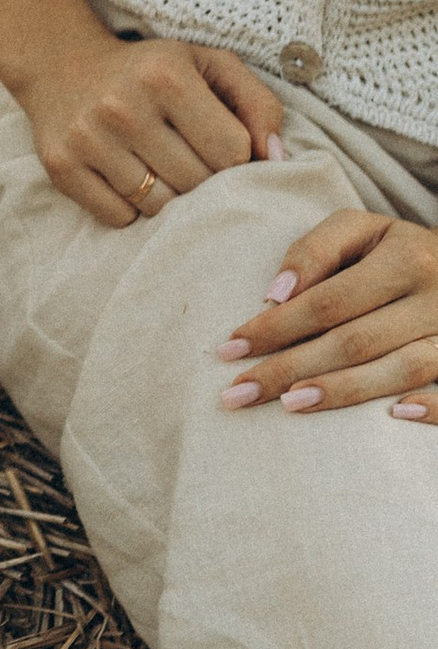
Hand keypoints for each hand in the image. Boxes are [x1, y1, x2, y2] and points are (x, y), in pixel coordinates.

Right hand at [10, 28, 284, 228]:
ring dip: (170, 197)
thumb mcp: (211, 66)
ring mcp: (87, 139)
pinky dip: (131, 208)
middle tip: (193, 161)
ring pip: (158, 206)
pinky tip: (127, 178)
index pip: (231, 151)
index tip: (222, 148)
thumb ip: (258, 104)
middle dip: (205, 180)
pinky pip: (118, 217)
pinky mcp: (60, 167)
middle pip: (196, 183)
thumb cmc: (153, 69)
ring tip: (161, 169)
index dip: (237, 158)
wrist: (62, 64)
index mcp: (166, 75)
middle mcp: (122, 106)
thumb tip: (276, 158)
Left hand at [218, 211, 437, 417]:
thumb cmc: (393, 250)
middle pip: (356, 341)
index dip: (277, 327)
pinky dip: (433, 408)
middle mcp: (436, 298)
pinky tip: (394, 417)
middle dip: (291, 368)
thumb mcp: (358, 231)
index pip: (330, 301)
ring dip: (343, 392)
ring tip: (288, 405)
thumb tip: (276, 295)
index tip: (231, 349)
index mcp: (405, 258)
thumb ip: (315, 251)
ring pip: (402, 369)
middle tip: (239, 393)